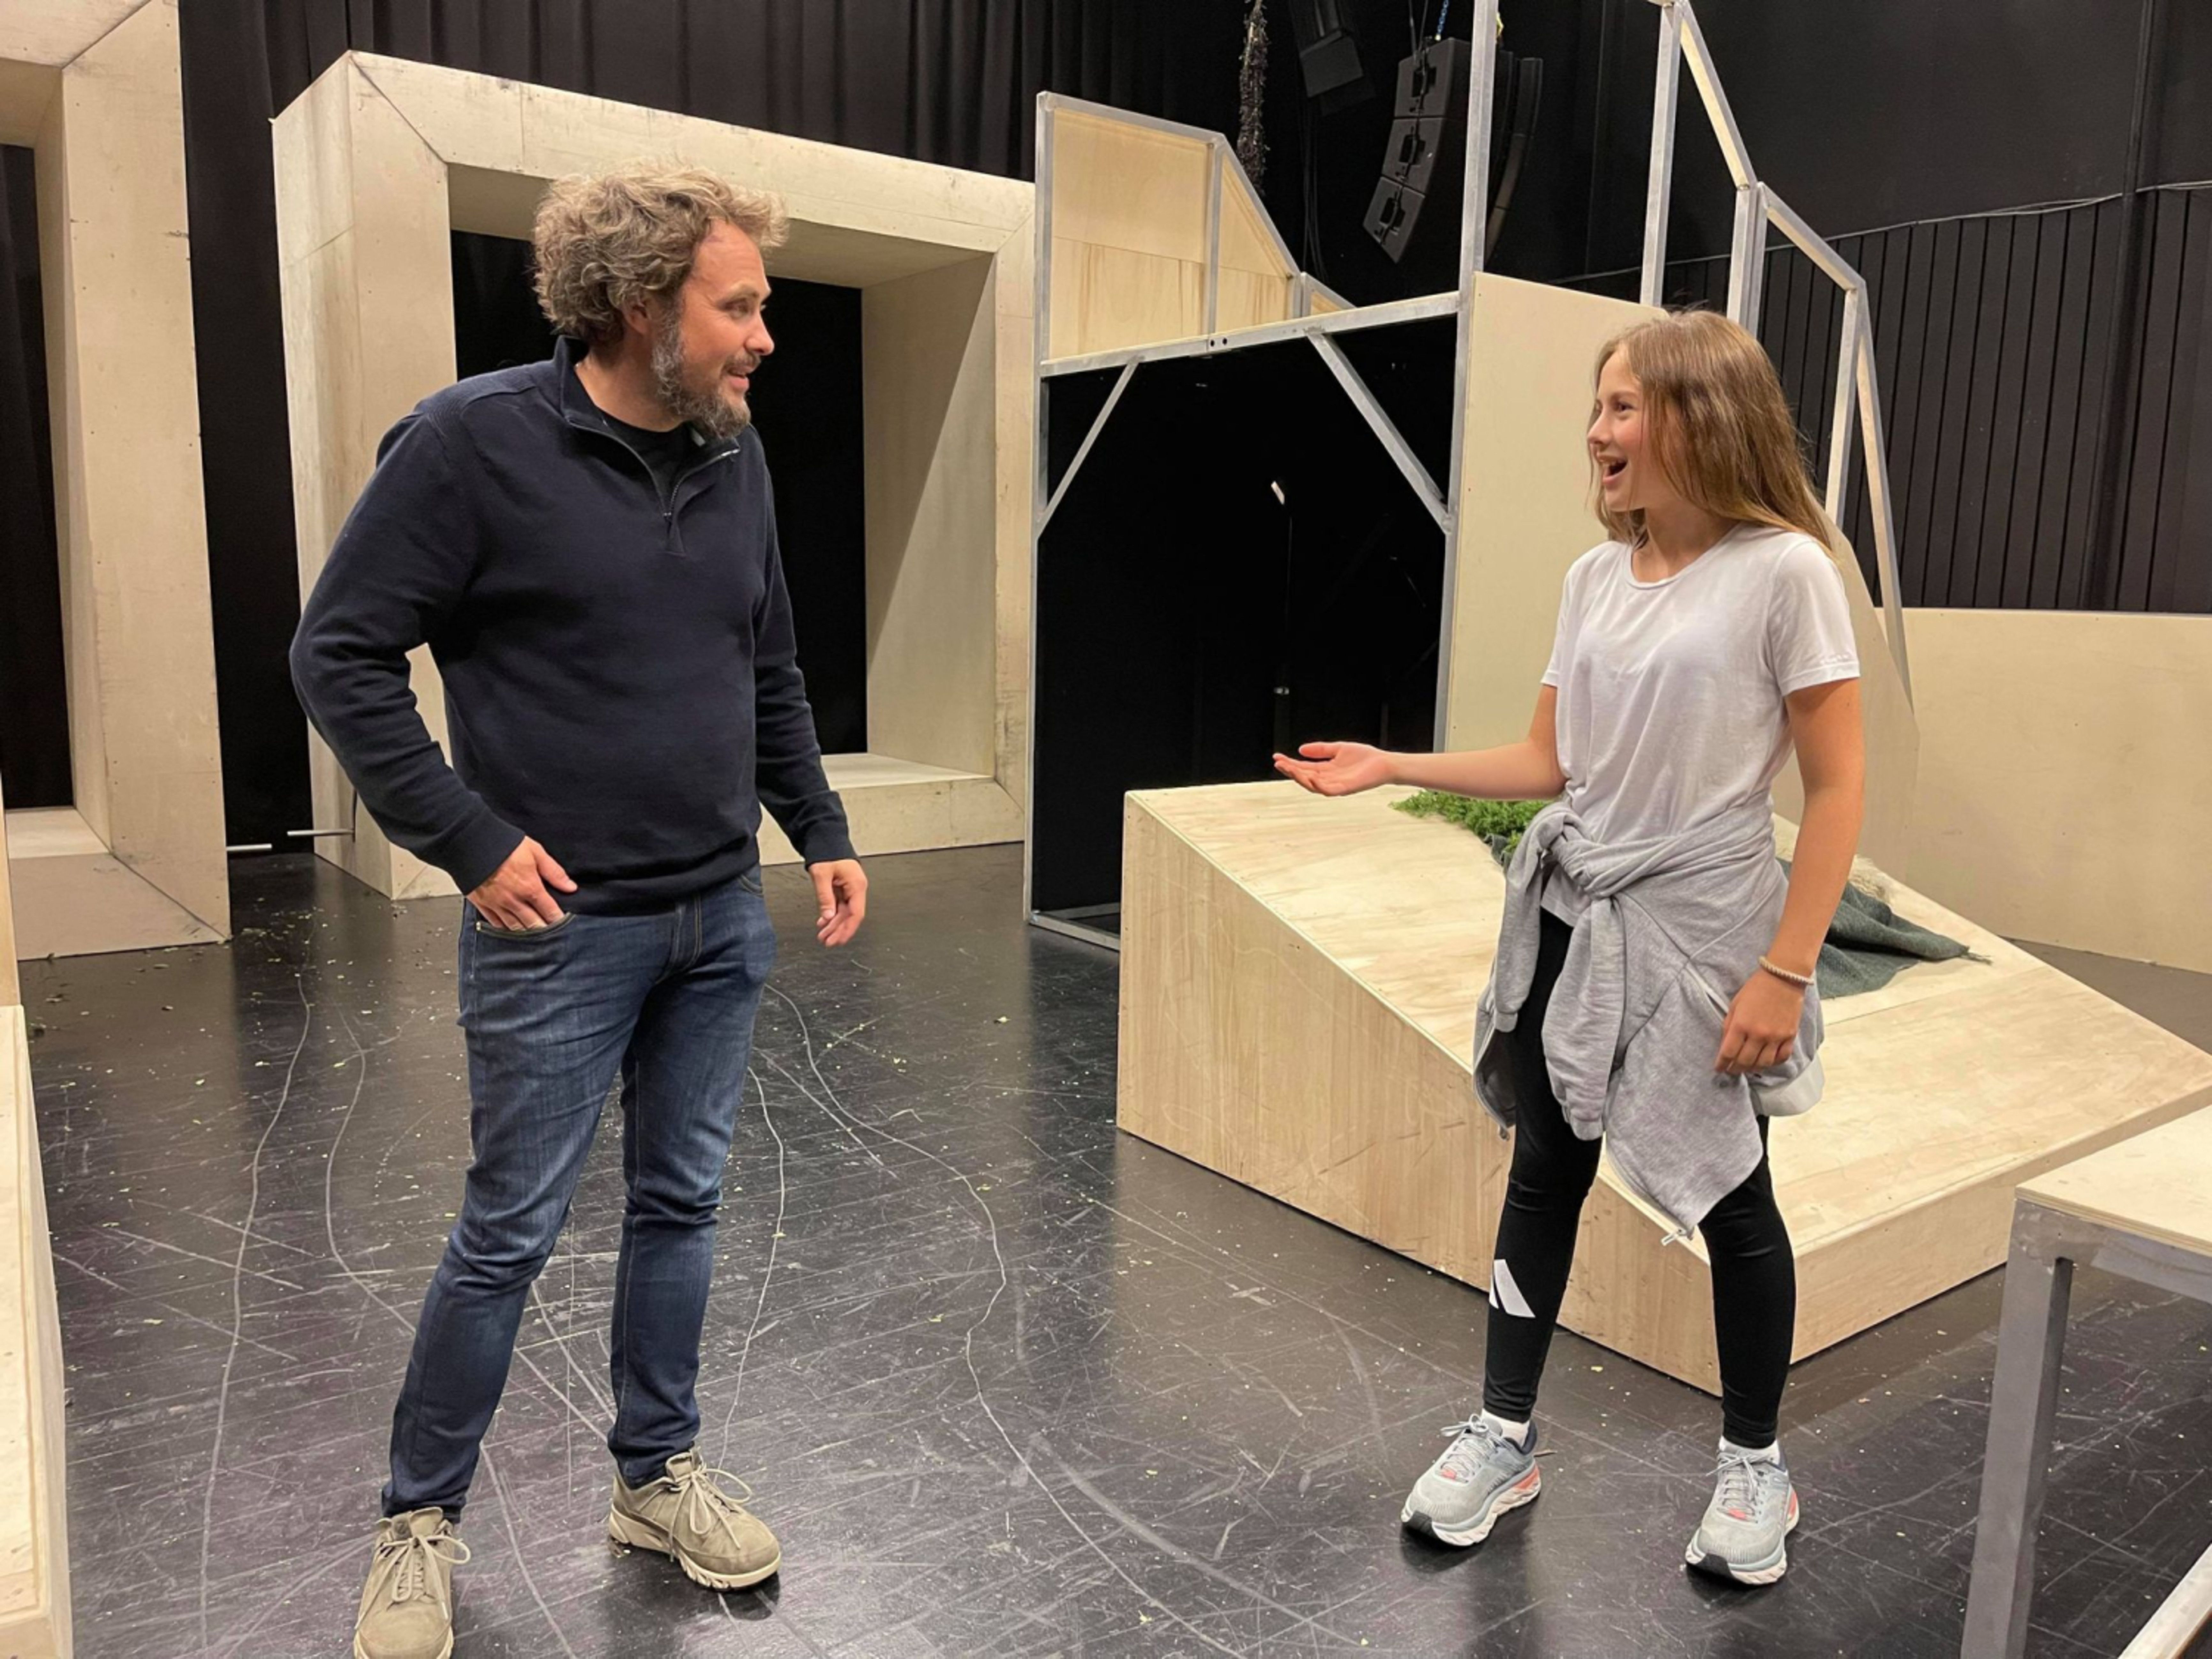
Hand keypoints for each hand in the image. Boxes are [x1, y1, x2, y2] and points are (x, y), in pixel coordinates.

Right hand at [467, 836, 576, 929]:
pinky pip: (496, 923)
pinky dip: (505, 928)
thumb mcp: (536, 852)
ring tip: (533, 932)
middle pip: (533, 924)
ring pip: (515, 927)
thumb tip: (570, 887)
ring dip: (526, 931)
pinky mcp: (482, 904)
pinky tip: (511, 928)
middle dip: (544, 928)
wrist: (471, 842)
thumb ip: (554, 872)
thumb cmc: (504, 844)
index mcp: (530, 887)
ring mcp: (497, 904)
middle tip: (550, 931)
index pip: (549, 911)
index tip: (562, 922)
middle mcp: (514, 900)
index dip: (558, 919)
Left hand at [809, 859, 867, 946]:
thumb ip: (825, 897)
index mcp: (856, 885)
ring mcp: (850, 888)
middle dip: (838, 930)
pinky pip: (839, 905)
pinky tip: (823, 922)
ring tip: (823, 935)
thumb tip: (827, 917)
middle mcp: (856, 888)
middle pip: (850, 916)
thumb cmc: (827, 852)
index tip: (838, 940)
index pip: (855, 914)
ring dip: (834, 924)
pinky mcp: (843, 887)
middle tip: (827, 942)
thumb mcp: (822, 875)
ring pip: (844, 912)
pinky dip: (831, 915)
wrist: (825, 838)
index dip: (847, 929)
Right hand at [1272, 741, 1395, 796]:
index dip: (1290, 763)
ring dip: (1299, 778)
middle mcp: (1328, 780)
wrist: (1384, 763)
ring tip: (1288, 768)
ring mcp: (1335, 786)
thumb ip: (1321, 749)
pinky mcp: (1345, 789)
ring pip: (1312, 785)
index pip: (1303, 768)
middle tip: (1278, 763)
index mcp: (1326, 770)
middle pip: (1304, 777)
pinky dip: (1318, 785)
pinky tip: (1310, 777)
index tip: (1277, 757)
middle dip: (1290, 771)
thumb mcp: (1338, 749)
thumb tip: (1300, 749)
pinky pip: (1328, 790)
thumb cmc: (1364, 757)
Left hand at [1716, 969, 1803, 1075]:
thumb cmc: (1755, 989)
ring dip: (1753, 1069)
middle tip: (1731, 1070)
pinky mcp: (1790, 1036)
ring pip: (1763, 1064)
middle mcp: (1758, 1034)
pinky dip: (1773, 1063)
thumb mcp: (1735, 1004)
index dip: (1722, 1064)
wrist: (1783, 978)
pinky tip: (1766, 1062)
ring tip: (1747, 1068)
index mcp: (1741, 1024)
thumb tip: (1725, 1045)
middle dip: (1735, 1069)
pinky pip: (1782, 1057)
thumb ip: (1729, 1025)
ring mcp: (1776, 1036)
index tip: (1719, 1068)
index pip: (1728, 1052)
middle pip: (1745, 1061)